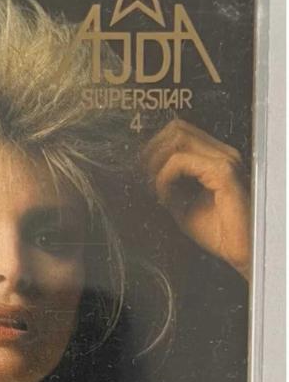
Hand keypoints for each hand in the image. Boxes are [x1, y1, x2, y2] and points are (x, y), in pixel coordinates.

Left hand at [141, 119, 249, 281]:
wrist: (241, 252)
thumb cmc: (220, 233)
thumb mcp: (184, 205)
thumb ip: (168, 187)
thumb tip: (146, 175)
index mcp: (216, 158)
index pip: (180, 132)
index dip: (155, 146)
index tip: (140, 169)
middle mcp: (223, 154)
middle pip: (177, 129)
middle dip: (152, 149)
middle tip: (141, 174)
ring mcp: (224, 160)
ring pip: (178, 139)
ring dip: (157, 161)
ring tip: (152, 186)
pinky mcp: (223, 172)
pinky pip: (180, 162)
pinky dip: (164, 177)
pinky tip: (164, 195)